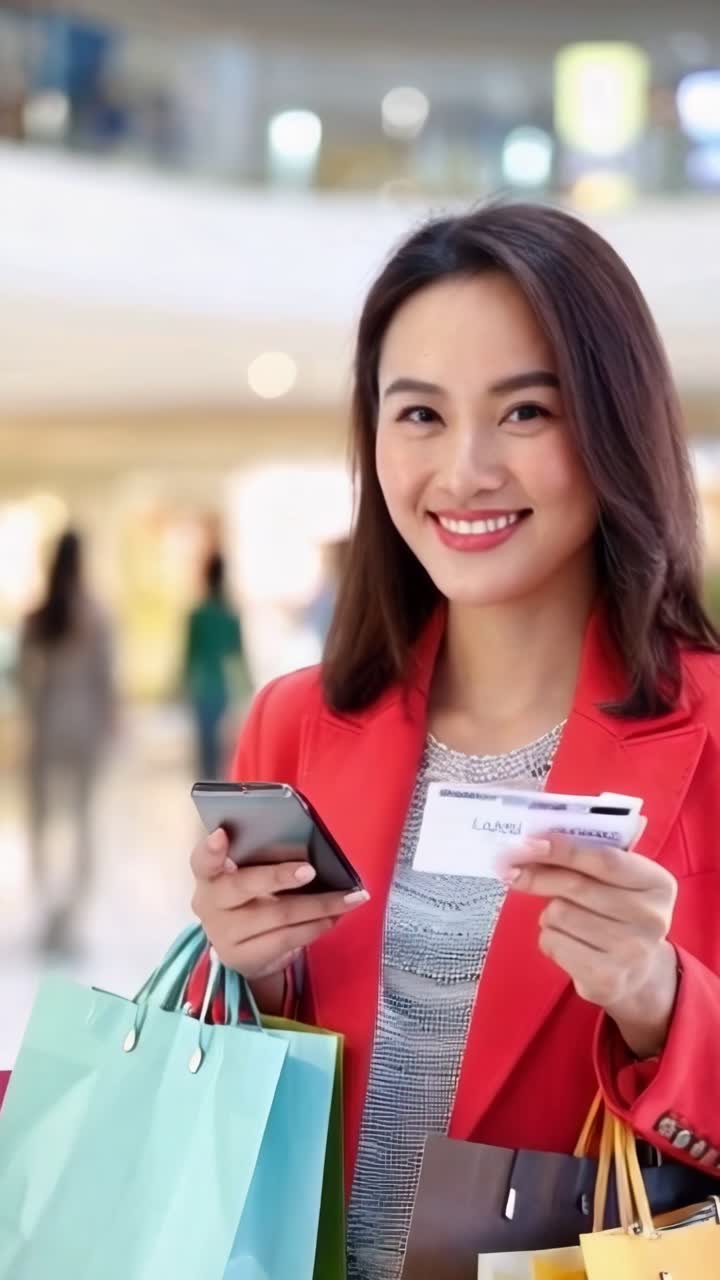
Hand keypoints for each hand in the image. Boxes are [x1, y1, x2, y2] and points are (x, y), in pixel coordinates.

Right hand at [190, 828, 369, 980]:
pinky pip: (287, 939)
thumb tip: (308, 847)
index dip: (211, 849)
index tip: (221, 835)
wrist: (243, 948)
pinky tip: (334, 917)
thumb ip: (262, 860)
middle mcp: (210, 904)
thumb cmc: (251, 898)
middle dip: (278, 876)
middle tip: (310, 869)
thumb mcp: (247, 876)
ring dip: (319, 905)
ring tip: (350, 897)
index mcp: (209, 874)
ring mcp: (224, 934)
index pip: (202, 859)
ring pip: (277, 915)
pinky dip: (315, 926)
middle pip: (244, 886)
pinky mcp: (243, 958)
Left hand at [498, 835, 678, 1056]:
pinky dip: (549, 937)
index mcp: (658, 885)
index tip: (530, 842)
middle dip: (538, 875)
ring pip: (558, 913)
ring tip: (565, 918)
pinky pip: (553, 943)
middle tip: (512, 869)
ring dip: (549, 912)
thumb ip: (587, 857)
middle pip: (575, 886)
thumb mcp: (619, 881)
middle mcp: (651, 919)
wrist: (638, 972)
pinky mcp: (606, 979)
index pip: (604, 860)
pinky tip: (567, 941)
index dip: (563, 849)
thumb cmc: (619, 912)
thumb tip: (532, 843)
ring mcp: (630, 952)